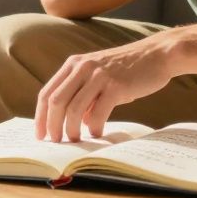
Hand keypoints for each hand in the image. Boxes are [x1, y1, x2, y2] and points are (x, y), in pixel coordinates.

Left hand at [34, 38, 174, 142]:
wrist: (156, 55)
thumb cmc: (127, 69)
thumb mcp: (98, 75)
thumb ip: (83, 94)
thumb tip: (73, 122)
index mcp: (74, 64)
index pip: (47, 93)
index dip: (40, 116)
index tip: (40, 134)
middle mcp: (82, 67)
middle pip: (55, 102)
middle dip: (51, 126)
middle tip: (56, 142)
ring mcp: (98, 76)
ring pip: (73, 109)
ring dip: (71, 130)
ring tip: (76, 141)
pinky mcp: (115, 86)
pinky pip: (97, 113)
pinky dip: (93, 127)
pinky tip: (96, 133)